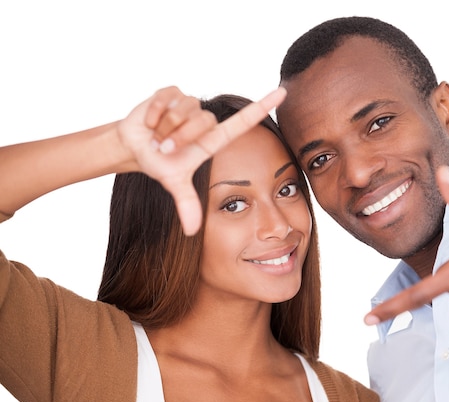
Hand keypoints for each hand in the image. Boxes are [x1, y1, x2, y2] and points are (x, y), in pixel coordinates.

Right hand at [117, 86, 285, 235]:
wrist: (134, 147)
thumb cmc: (161, 163)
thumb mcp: (175, 184)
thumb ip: (187, 204)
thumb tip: (192, 231)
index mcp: (213, 138)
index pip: (243, 121)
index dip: (263, 107)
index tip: (282, 93)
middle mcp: (206, 119)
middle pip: (202, 121)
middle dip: (179, 138)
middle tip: (165, 148)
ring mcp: (190, 103)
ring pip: (183, 111)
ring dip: (165, 128)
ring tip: (158, 136)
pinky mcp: (173, 92)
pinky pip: (166, 99)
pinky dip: (154, 114)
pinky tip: (150, 122)